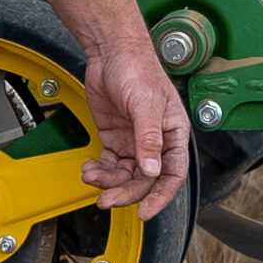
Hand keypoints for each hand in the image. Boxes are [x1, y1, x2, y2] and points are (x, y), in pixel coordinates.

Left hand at [78, 36, 189, 218]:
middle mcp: (155, 141)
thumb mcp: (146, 104)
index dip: (161, 196)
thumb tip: (152, 171)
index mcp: (173, 133)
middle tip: (107, 199)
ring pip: (125, 175)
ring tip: (92, 177)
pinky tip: (89, 170)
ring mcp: (134, 141)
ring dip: (109, 182)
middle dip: (126, 192)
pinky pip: (110, 165)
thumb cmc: (138, 68)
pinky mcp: (116, 138)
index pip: (173, 174)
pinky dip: (99, 171)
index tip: (146, 212)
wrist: (111, 51)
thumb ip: (149, 139)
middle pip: (145, 179)